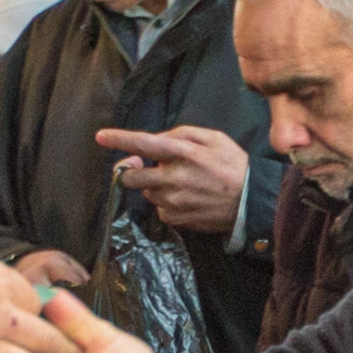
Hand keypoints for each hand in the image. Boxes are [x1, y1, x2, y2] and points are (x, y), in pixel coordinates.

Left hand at [98, 124, 252, 232]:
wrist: (251, 202)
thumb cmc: (233, 165)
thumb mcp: (213, 138)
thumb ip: (182, 134)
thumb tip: (158, 139)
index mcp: (182, 153)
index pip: (143, 144)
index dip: (119, 139)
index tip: (101, 136)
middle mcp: (173, 177)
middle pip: (131, 177)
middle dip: (131, 172)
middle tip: (143, 167)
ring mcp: (173, 200)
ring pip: (146, 193)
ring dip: (155, 187)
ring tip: (180, 184)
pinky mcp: (176, 218)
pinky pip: (159, 209)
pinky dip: (167, 203)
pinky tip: (186, 199)